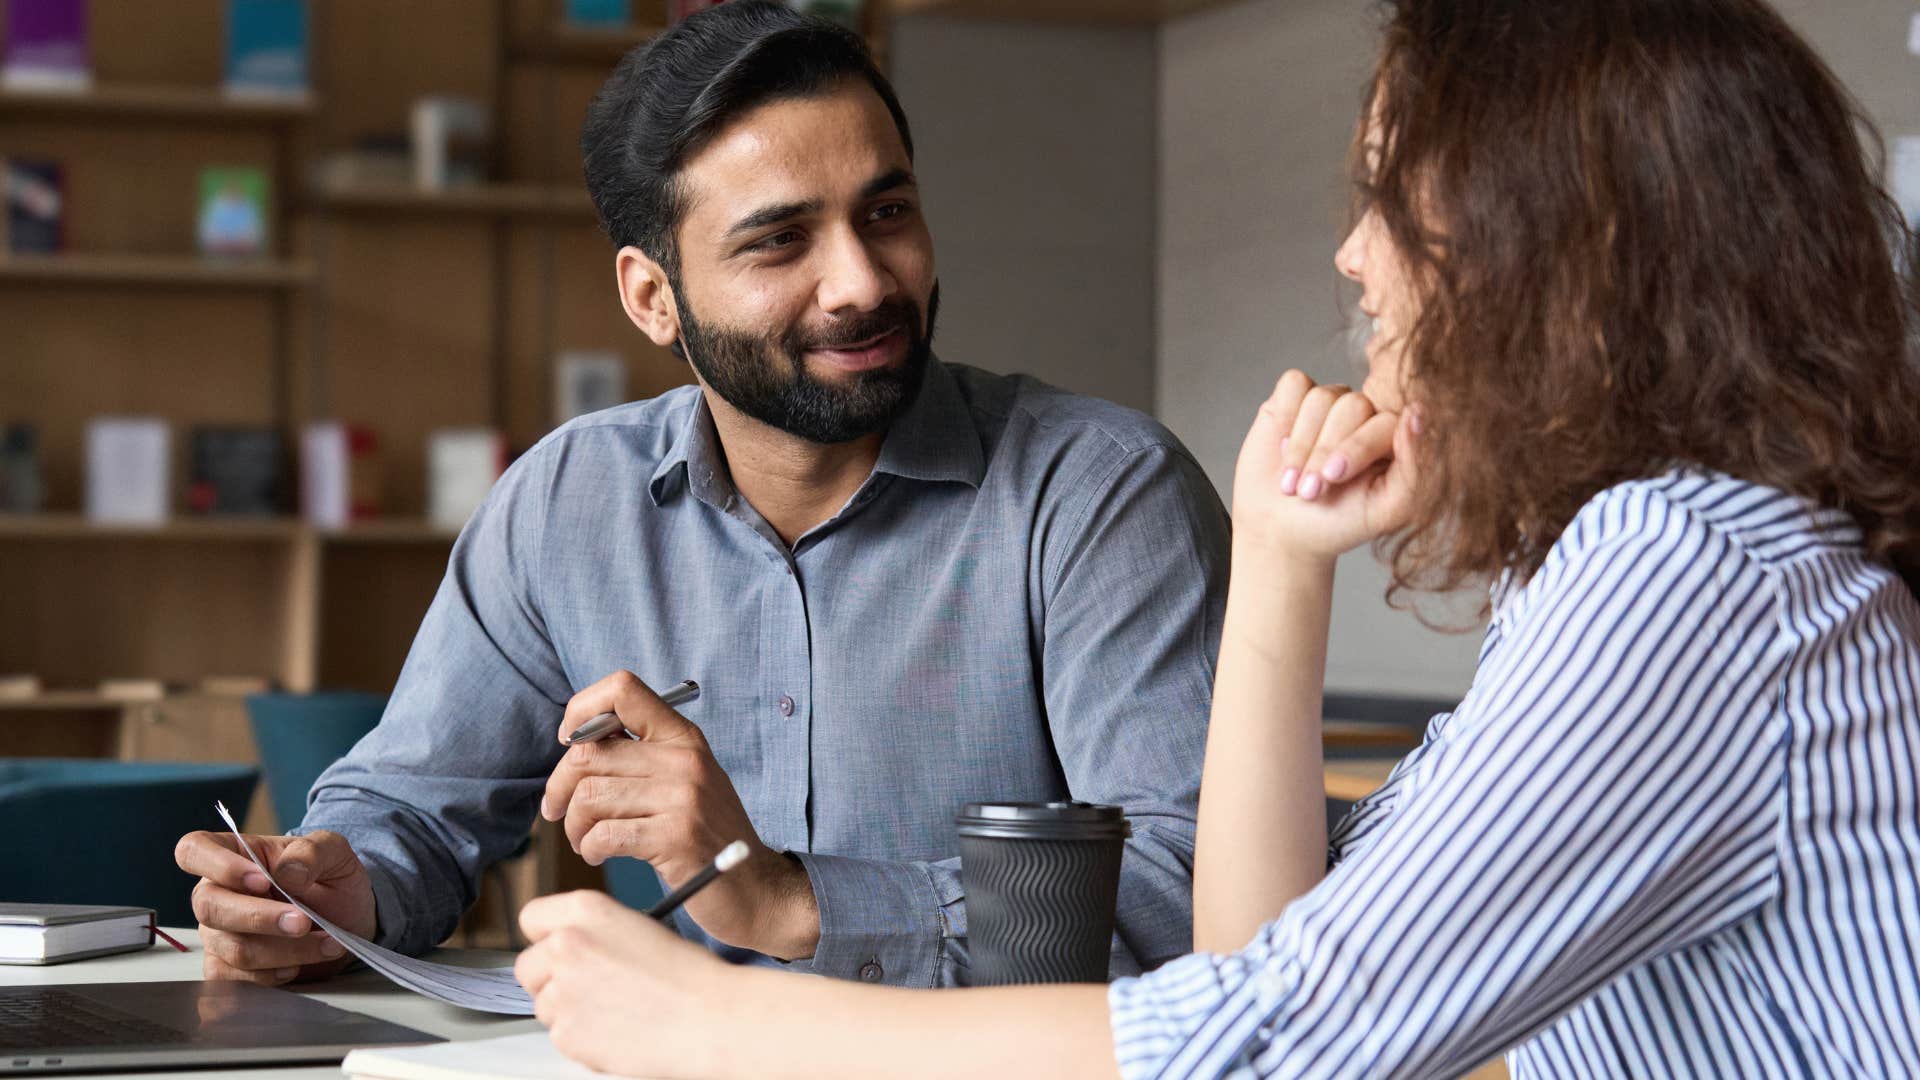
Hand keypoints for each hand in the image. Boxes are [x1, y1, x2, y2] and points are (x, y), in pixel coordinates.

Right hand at [174, 829, 374, 984]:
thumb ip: (312, 852)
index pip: (194, 850)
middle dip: (260, 918)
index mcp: (234, 855)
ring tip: (326, 943)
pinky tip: (297, 966)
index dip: (218, 866)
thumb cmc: (331, 879)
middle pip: (209, 907)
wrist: (349, 919)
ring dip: (284, 950)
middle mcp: (216, 894)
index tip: (262, 880)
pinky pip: (234, 980)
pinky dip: (272, 976)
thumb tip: (288, 873)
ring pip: (233, 948)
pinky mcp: (226, 968)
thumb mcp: (334, 852)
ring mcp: (218, 934)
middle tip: (303, 922)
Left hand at [515, 890, 734, 1077]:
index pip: (531, 918)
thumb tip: (569, 951)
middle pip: (527, 966)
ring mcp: (562, 991)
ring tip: (616, 1010)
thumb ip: (593, 933)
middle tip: (587, 988)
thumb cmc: (687, 974)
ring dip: (569, 1011)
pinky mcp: (567, 1033)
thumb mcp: (637, 927)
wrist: (710, 1016)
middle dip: (550, 978)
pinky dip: (583, 1038)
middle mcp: (566, 945)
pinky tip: (618, 1030)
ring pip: (544, 1005)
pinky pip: (561, 1036)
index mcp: (586, 910)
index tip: (558, 949)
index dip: (547, 937)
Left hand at [542, 670, 819, 958]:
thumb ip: (640, 757)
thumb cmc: (707, 837)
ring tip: (585, 840)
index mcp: (683, 737)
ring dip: (574, 825)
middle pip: (588, 753)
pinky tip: (598, 855)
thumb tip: (574, 743)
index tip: (569, 743)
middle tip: (557, 812)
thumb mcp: (685, 781)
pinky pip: (604, 834)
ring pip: (589, 796)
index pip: (622, 689)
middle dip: (559, 787)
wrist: (756, 888)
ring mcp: (683, 797)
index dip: (581, 710)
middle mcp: (684, 759)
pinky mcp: (676, 837)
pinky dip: (589, 848)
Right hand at [1232, 370, 1420, 561]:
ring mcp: (1331, 402)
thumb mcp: (1386, 509)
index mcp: (1394, 438)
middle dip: (1324, 452)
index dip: (1356, 448)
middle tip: (1309, 490)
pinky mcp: (1295, 396)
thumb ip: (1414, 467)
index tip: (1332, 478)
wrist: (1283, 531)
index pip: (1386, 422)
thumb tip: (1417, 413)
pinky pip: (1294, 384)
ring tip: (1292, 481)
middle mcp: (1366, 414)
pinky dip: (1285, 416)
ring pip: (1321, 398)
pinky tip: (1281, 447)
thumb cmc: (1340, 523)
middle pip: (1351, 406)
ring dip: (1300, 444)